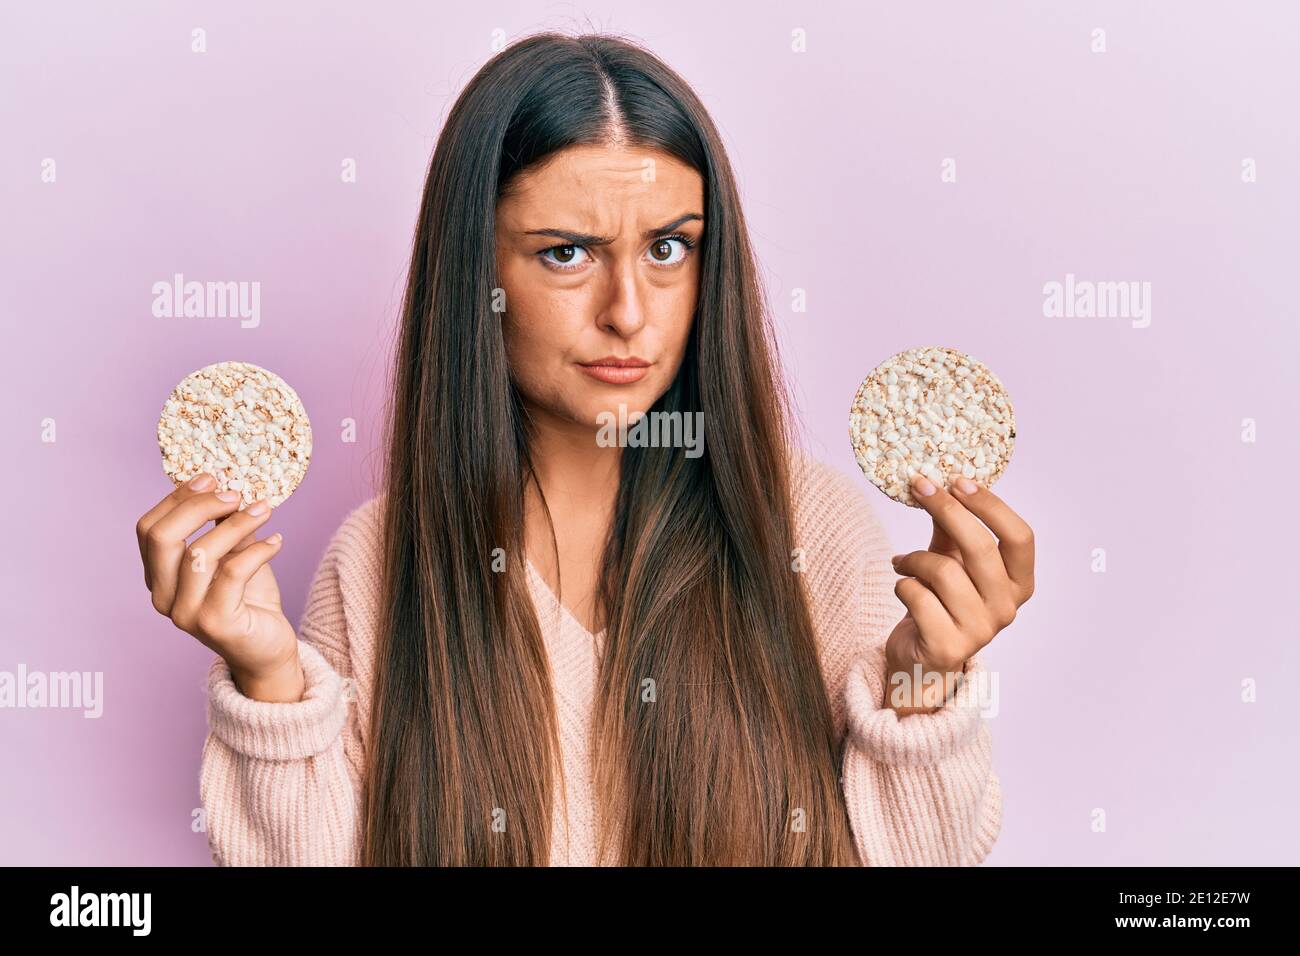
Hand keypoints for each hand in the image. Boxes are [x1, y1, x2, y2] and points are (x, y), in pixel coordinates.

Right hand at [136, 472, 303, 701]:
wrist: (268, 650)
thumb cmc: (248, 600)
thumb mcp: (234, 555)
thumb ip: (223, 527)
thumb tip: (226, 486)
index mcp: (158, 578)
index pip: (149, 529)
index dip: (177, 498)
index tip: (211, 477)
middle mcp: (163, 598)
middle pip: (162, 538)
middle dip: (199, 507)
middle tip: (236, 494)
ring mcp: (185, 614)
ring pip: (199, 554)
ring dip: (236, 524)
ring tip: (264, 511)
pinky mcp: (215, 624)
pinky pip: (232, 573)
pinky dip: (257, 550)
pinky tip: (276, 542)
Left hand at [883, 472, 1034, 715]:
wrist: (921, 661)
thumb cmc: (941, 603)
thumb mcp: (953, 561)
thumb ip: (953, 529)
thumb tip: (939, 482)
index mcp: (1019, 584)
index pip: (1020, 537)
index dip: (990, 506)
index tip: (958, 481)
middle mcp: (1006, 609)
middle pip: (981, 548)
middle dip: (946, 510)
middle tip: (919, 487)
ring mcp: (979, 631)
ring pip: (942, 571)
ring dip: (913, 558)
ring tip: (902, 561)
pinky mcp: (947, 646)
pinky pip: (917, 596)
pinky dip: (902, 584)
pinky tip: (901, 587)